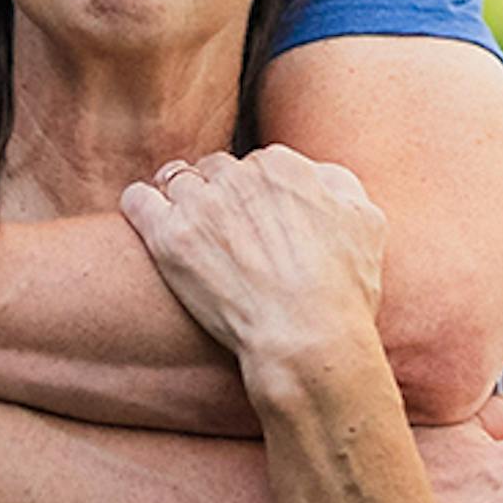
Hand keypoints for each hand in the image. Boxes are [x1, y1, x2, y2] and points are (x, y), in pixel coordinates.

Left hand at [119, 145, 386, 364]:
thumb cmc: (342, 289)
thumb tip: (316, 175)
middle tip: (221, 231)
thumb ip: (339, 185)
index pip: (256, 163)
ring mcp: (200, 205)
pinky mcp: (168, 236)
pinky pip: (137, 199)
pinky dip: (141, 205)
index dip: (255, 193)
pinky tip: (149, 220)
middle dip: (217, 194)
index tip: (255, 219)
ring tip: (185, 229)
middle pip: (215, 169)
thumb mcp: (366, 222)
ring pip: (175, 180)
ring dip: (179, 199)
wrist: (307, 338)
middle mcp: (239, 176)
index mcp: (283, 166)